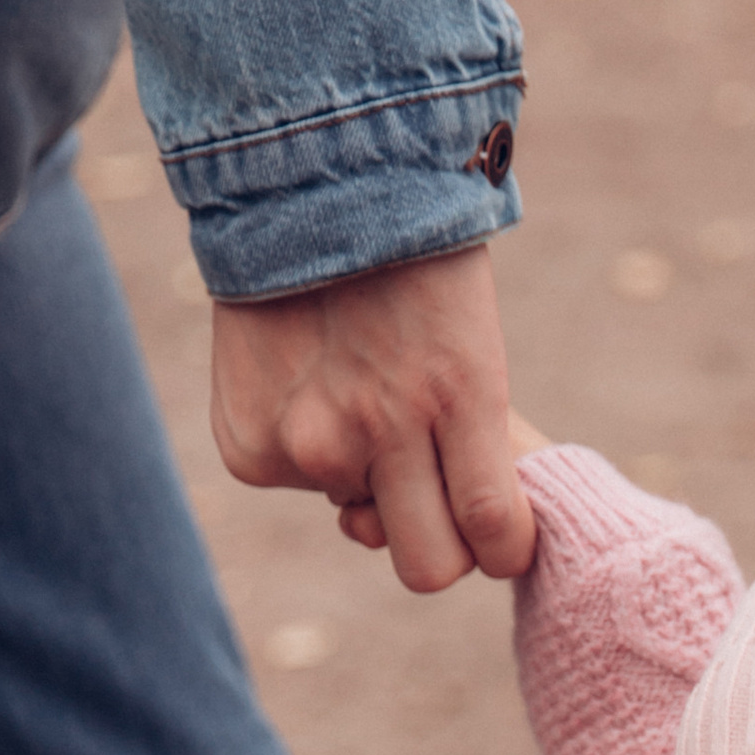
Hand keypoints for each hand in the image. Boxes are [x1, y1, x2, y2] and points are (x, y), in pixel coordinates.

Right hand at [209, 246, 533, 590]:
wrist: (302, 185)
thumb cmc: (413, 265)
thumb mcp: (472, 345)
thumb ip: (472, 443)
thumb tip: (461, 538)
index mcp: (459, 394)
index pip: (495, 531)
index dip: (504, 546)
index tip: (499, 531)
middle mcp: (381, 427)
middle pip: (428, 569)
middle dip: (439, 543)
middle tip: (431, 490)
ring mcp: (308, 442)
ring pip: (357, 518)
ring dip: (364, 476)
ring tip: (354, 390)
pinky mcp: (250, 450)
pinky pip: (294, 484)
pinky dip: (301, 447)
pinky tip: (303, 378)